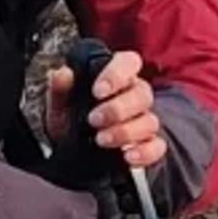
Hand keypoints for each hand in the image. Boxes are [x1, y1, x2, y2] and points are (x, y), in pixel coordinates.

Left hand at [66, 46, 166, 173]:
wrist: (73, 156)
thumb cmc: (71, 122)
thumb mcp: (60, 107)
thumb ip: (60, 89)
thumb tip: (61, 73)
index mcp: (117, 78)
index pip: (129, 62)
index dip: (117, 74)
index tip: (97, 91)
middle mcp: (135, 96)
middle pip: (143, 94)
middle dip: (117, 108)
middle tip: (93, 120)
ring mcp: (144, 121)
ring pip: (149, 121)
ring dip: (125, 131)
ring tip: (101, 140)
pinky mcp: (149, 145)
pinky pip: (157, 147)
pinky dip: (145, 152)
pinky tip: (127, 157)